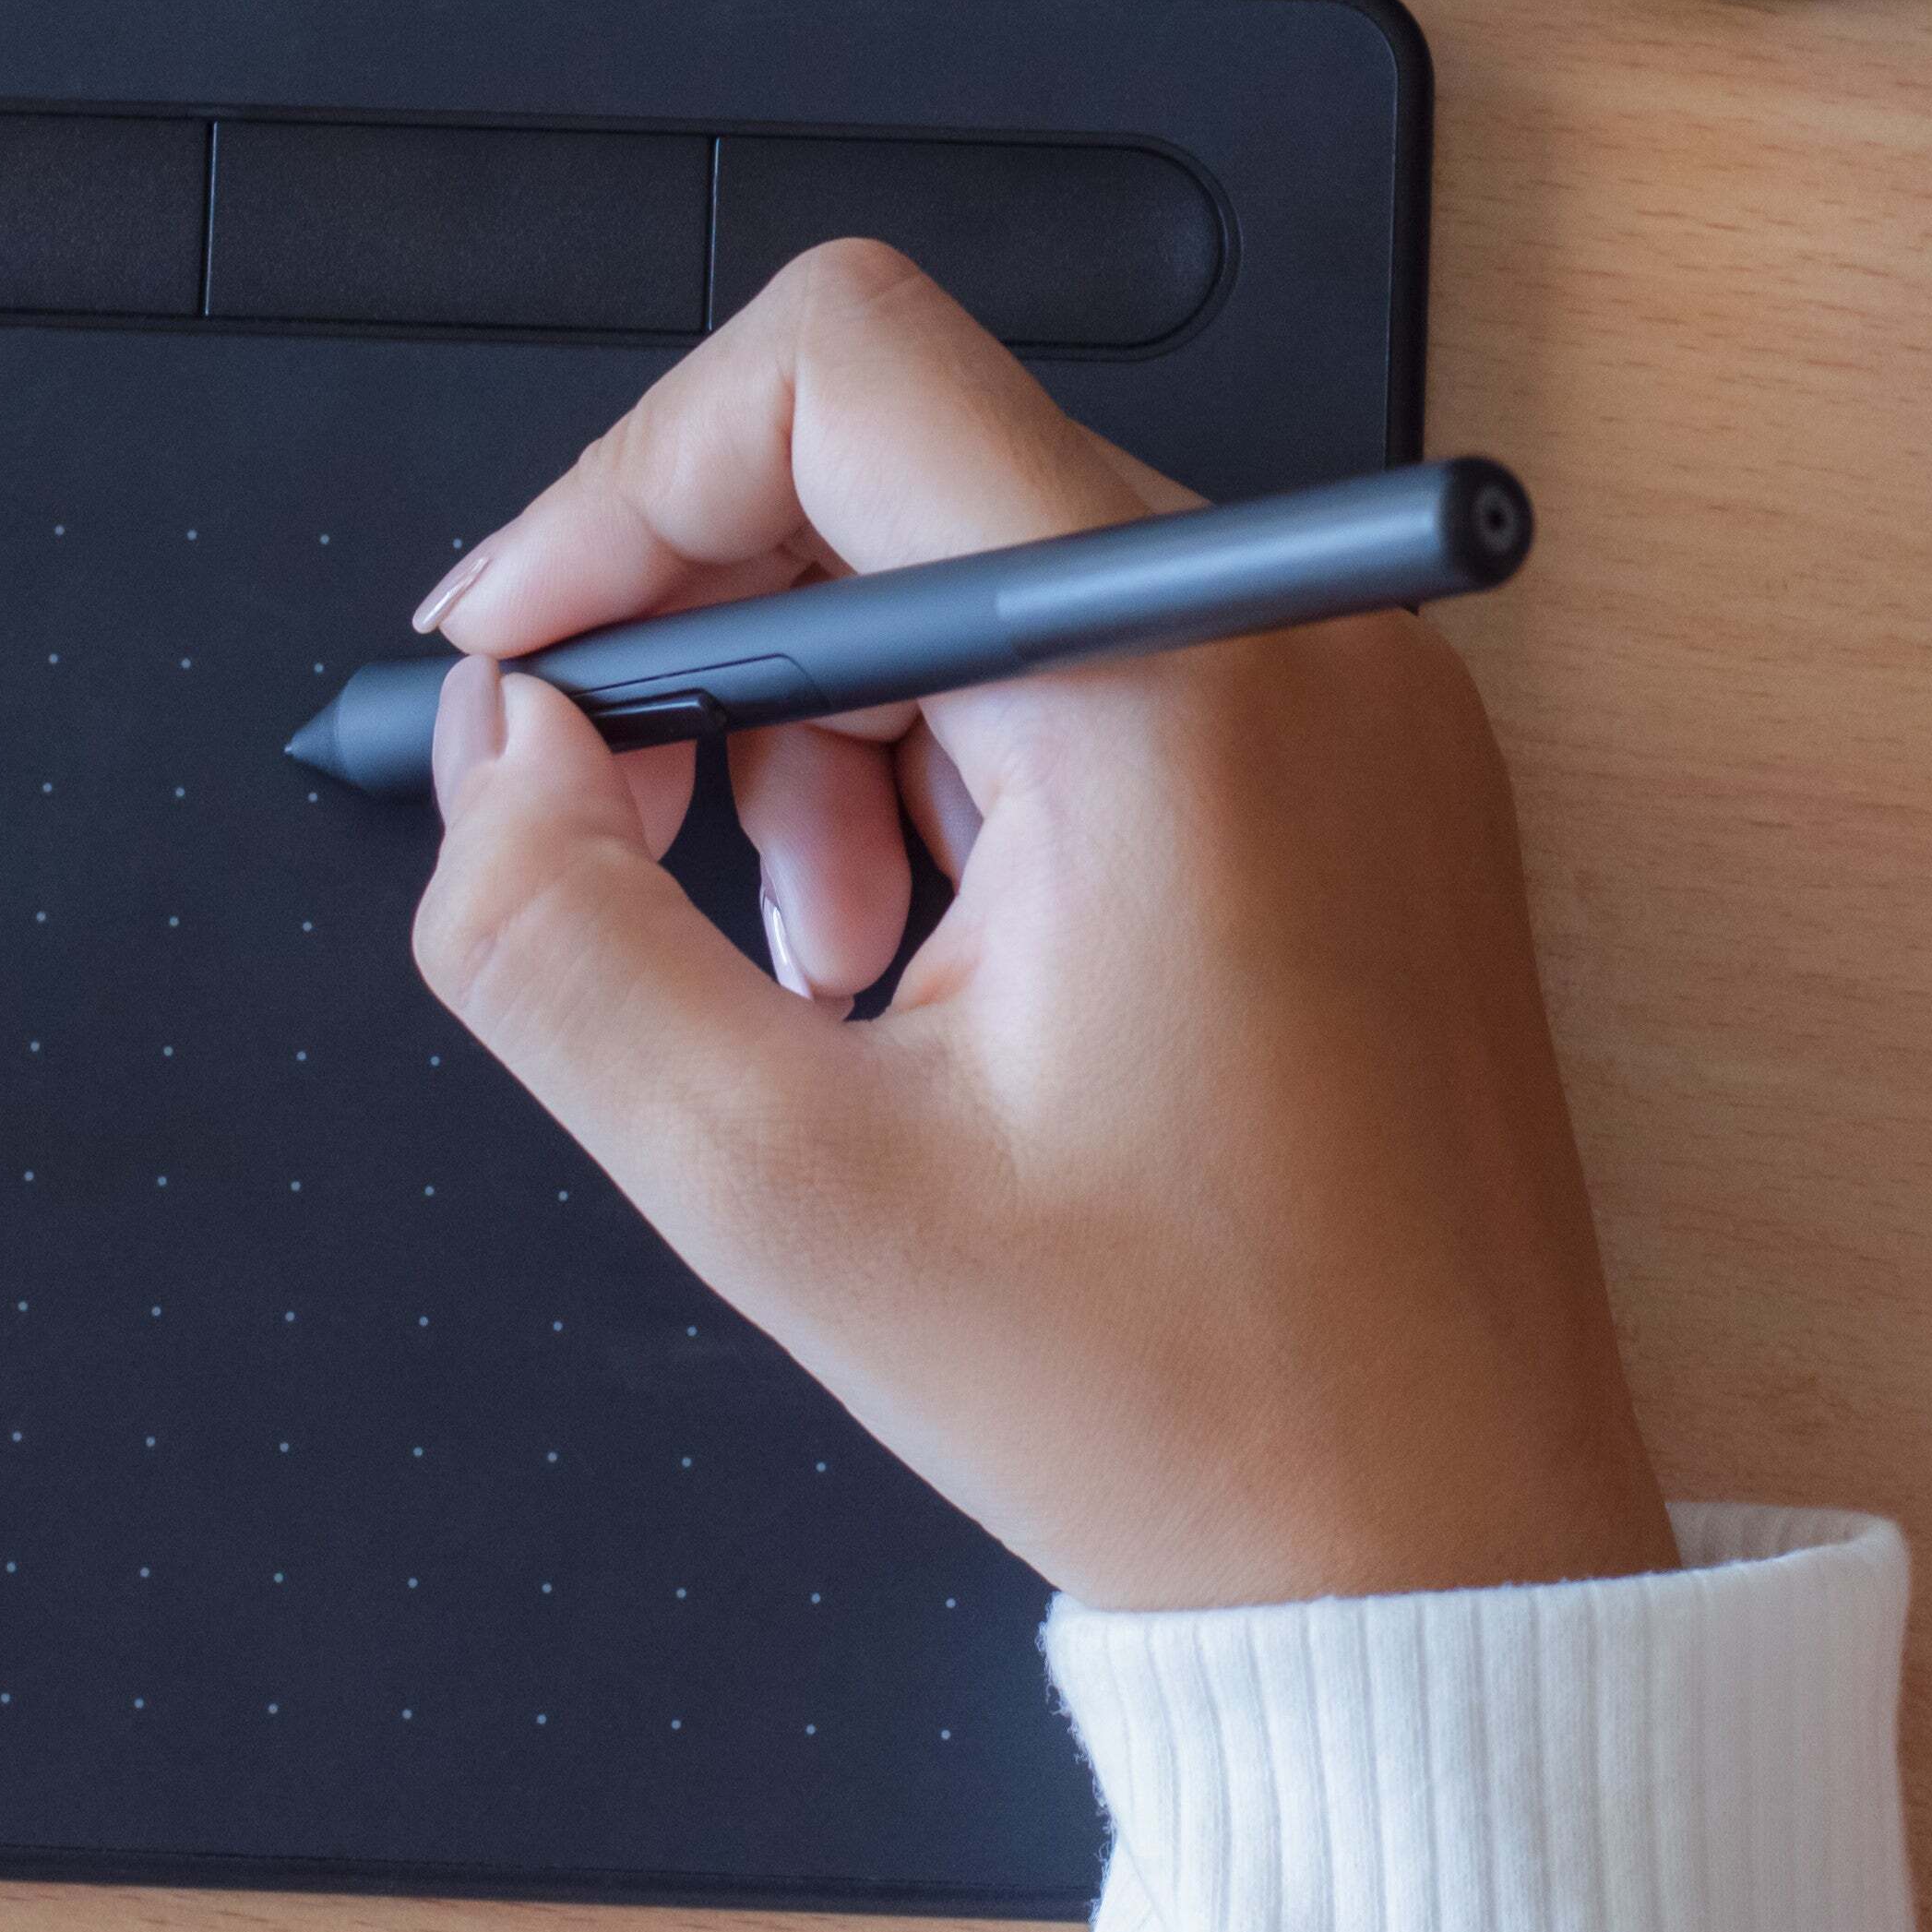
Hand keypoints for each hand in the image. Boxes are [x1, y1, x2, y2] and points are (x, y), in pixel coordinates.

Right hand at [403, 244, 1670, 1612]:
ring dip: (825, 738)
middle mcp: (1297, 639)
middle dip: (716, 654)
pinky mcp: (1364, 780)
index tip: (521, 667)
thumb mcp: (783, 1190)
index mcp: (1179, 686)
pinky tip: (920, 976)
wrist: (1442, 1558)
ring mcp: (1354, 702)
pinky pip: (1096, 677)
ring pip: (982, 580)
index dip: (622, 495)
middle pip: (898, 470)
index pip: (839, 374)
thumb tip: (490, 750)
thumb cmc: (1195, 1404)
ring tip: (815, 978)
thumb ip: (558, 937)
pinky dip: (952, 780)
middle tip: (632, 858)